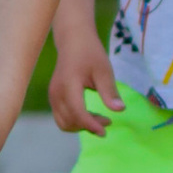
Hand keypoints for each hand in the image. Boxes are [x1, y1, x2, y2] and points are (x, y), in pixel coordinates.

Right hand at [48, 21, 121, 136]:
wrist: (73, 41)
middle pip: (70, 121)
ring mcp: (53, 96)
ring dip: (81, 126)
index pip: (78, 113)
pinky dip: (75, 121)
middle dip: (88, 126)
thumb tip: (119, 110)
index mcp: (69, 85)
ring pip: (64, 122)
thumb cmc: (90, 53)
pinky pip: (61, 117)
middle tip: (107, 121)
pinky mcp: (53, 97)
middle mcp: (56, 93)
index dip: (91, 125)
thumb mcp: (104, 70)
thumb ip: (109, 91)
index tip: (105, 131)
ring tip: (99, 119)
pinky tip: (89, 115)